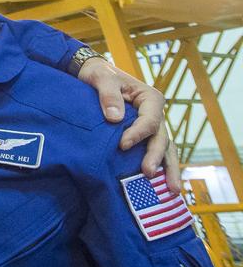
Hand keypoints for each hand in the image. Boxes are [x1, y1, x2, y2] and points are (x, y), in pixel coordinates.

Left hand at [77, 57, 179, 190]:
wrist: (93, 74)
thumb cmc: (99, 74)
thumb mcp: (102, 78)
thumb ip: (108, 95)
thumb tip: (115, 119)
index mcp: (150, 98)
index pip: (149, 121)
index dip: (138, 134)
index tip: (122, 145)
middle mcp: (156, 114)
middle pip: (161, 138)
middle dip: (157, 157)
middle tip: (148, 174)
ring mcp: (152, 126)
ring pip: (164, 149)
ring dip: (168, 169)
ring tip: (173, 191)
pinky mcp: (144, 135)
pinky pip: (153, 152)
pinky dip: (159, 167)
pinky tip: (162, 186)